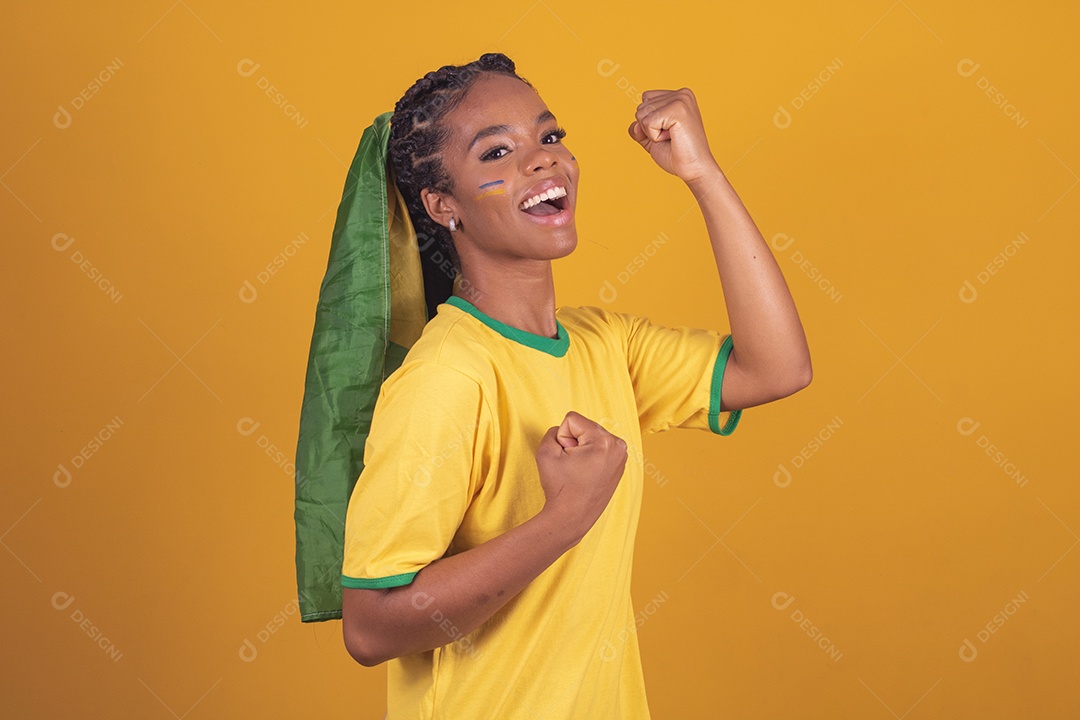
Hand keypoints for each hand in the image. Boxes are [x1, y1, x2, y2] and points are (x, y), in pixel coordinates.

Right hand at [534, 411, 627, 544]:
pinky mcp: (620, 464)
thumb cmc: (560, 487)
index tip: (567, 458)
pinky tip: (587, 474)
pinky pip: (598, 447)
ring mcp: (621, 456)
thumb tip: (563, 431)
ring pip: (590, 436)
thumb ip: (551, 431)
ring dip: (581, 449)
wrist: (572, 518)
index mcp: (604, 441)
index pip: (572, 419)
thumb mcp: (545, 451)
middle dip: (573, 442)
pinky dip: (590, 456)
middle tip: (573, 467)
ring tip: (579, 470)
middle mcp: (618, 446)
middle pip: (584, 426)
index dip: (562, 437)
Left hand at [628, 88, 721, 184]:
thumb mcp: (651, 138)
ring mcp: (681, 100)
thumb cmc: (677, 155)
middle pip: (641, 107)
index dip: (649, 121)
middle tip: (671, 137)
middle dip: (649, 128)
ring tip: (672, 137)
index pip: (645, 99)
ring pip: (642, 114)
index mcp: (679, 95)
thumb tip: (635, 124)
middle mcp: (682, 93)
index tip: (669, 132)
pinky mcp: (678, 110)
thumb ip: (639, 128)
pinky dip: (655, 136)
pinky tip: (672, 138)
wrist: (694, 169)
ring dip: (652, 133)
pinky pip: (648, 123)